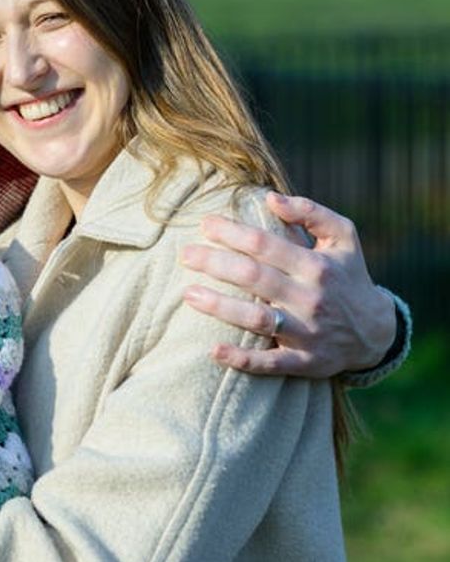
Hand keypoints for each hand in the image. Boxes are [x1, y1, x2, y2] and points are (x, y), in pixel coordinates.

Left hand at [181, 192, 396, 377]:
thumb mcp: (343, 236)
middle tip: (184, 254)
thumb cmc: (348, 274)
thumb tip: (271, 198)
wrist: (376, 331)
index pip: (265, 244)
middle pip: (254, 278)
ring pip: (257, 319)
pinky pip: (269, 363)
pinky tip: (212, 351)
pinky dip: (241, 359)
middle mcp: (311, 298)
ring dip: (219, 307)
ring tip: (188, 294)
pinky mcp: (305, 362)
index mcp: (316, 265)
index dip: (231, 233)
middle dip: (215, 264)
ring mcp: (307, 333)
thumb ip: (310, 212)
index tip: (205, 225)